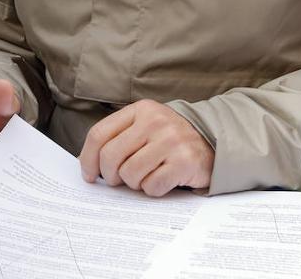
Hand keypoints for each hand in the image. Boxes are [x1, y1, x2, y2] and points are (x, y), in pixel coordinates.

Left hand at [78, 99, 213, 195]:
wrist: (213, 142)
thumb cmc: (169, 138)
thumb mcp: (145, 126)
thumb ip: (119, 138)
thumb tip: (90, 167)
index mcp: (140, 110)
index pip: (99, 134)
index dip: (87, 159)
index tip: (89, 175)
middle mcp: (155, 121)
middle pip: (110, 156)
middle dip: (110, 176)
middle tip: (118, 181)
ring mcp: (171, 141)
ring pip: (130, 174)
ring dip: (134, 183)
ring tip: (146, 176)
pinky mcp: (185, 162)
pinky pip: (152, 186)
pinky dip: (153, 190)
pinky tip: (162, 181)